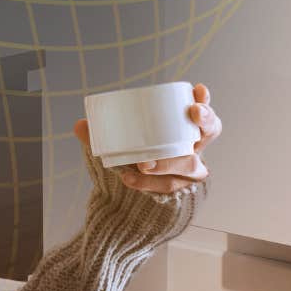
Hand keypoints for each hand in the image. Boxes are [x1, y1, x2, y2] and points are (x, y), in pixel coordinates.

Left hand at [73, 83, 221, 194]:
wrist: (133, 201)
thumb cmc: (134, 161)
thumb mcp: (119, 145)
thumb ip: (101, 135)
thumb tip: (80, 124)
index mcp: (185, 130)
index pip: (203, 112)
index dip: (205, 101)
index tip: (198, 89)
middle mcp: (194, 149)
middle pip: (210, 132)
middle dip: (205, 120)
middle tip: (192, 112)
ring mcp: (190, 172)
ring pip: (190, 164)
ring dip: (168, 161)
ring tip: (144, 162)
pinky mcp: (180, 191)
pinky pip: (168, 186)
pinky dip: (148, 183)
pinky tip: (130, 179)